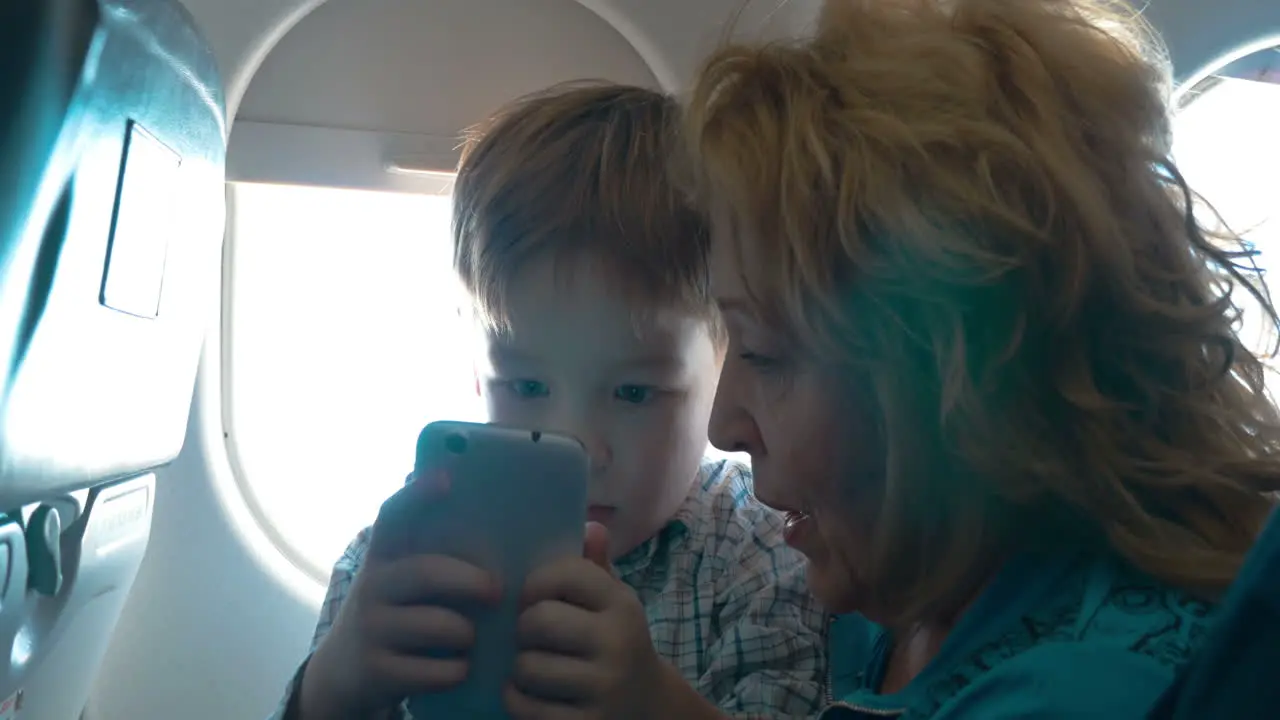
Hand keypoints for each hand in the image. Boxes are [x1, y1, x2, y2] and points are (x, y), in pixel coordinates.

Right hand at [298, 472, 498, 719]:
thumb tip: (476, 506)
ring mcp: (371, 629)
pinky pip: (433, 670)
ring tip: (472, 637)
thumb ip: (429, 550)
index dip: (417, 495)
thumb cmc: (394, 613)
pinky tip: (461, 667)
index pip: (393, 516)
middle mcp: (372, 586)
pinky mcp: (376, 671)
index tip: (447, 479)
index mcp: (383, 556)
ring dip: (466, 633)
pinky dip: (457, 670)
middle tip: (497, 590)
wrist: (343, 673)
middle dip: (469, 580)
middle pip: (427, 573)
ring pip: (438, 626)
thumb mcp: (400, 578)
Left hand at [503, 522, 666, 719]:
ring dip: (519, 668)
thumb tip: (592, 525)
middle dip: (523, 629)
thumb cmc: (614, 642)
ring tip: (530, 666)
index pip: (564, 573)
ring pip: (527, 667)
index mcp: (621, 604)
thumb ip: (595, 566)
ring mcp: (604, 687)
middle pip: (539, 621)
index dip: (534, 583)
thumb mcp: (612, 602)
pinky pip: (526, 707)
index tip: (532, 598)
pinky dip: (516, 699)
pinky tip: (528, 694)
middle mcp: (618, 643)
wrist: (648, 706)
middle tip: (529, 636)